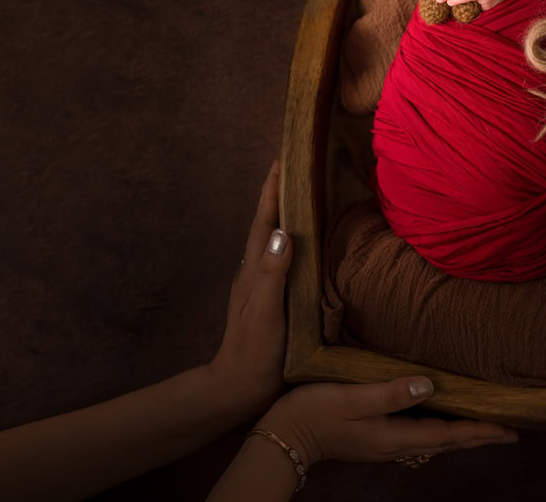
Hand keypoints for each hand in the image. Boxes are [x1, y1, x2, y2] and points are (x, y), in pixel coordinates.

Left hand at [207, 160, 291, 418]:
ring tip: (303, 190)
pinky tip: (305, 240)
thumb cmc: (254, 352)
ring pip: (276, 238)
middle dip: (280, 191)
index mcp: (254, 269)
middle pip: (269, 221)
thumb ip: (272, 273)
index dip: (273, 189)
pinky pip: (285, 256)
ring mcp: (263, 284)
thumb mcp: (265, 312)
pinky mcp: (274, 296)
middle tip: (296, 163)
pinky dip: (295, 237)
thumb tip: (282, 232)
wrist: (239, 389)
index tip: (283, 157)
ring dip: (285, 212)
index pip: (265, 220)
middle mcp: (257, 271)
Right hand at [254, 376, 519, 468]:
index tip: (511, 428)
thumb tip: (431, 385)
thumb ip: (391, 393)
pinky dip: (441, 429)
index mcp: (396, 437)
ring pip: (436, 439)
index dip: (481, 430)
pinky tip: (443, 420)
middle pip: (448, 441)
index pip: (449, 435)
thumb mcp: (353, 397)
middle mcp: (396, 445)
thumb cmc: (315, 411)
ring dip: (463, 433)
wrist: (282, 434)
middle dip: (481, 436)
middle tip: (512, 431)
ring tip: (487, 426)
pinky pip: (420, 433)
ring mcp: (386, 443)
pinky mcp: (376, 436)